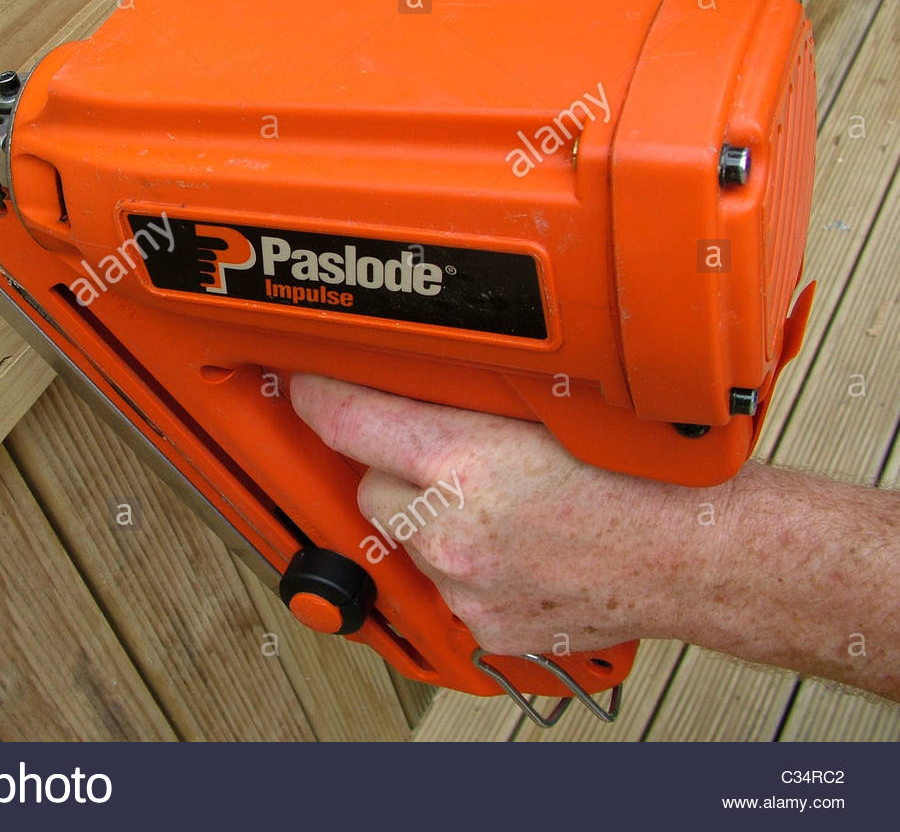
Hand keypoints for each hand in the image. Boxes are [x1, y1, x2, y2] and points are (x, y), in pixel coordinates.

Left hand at [288, 373, 718, 654]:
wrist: (696, 555)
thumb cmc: (643, 477)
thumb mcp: (545, 406)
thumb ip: (464, 394)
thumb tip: (407, 373)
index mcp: (464, 460)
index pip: (348, 421)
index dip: (318, 397)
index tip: (305, 385)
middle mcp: (453, 529)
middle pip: (370, 488)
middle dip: (393, 468)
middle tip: (446, 456)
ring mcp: (466, 585)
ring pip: (406, 539)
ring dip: (429, 519)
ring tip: (499, 504)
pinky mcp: (485, 628)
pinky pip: (443, 585)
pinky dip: (463, 564)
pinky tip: (516, 545)